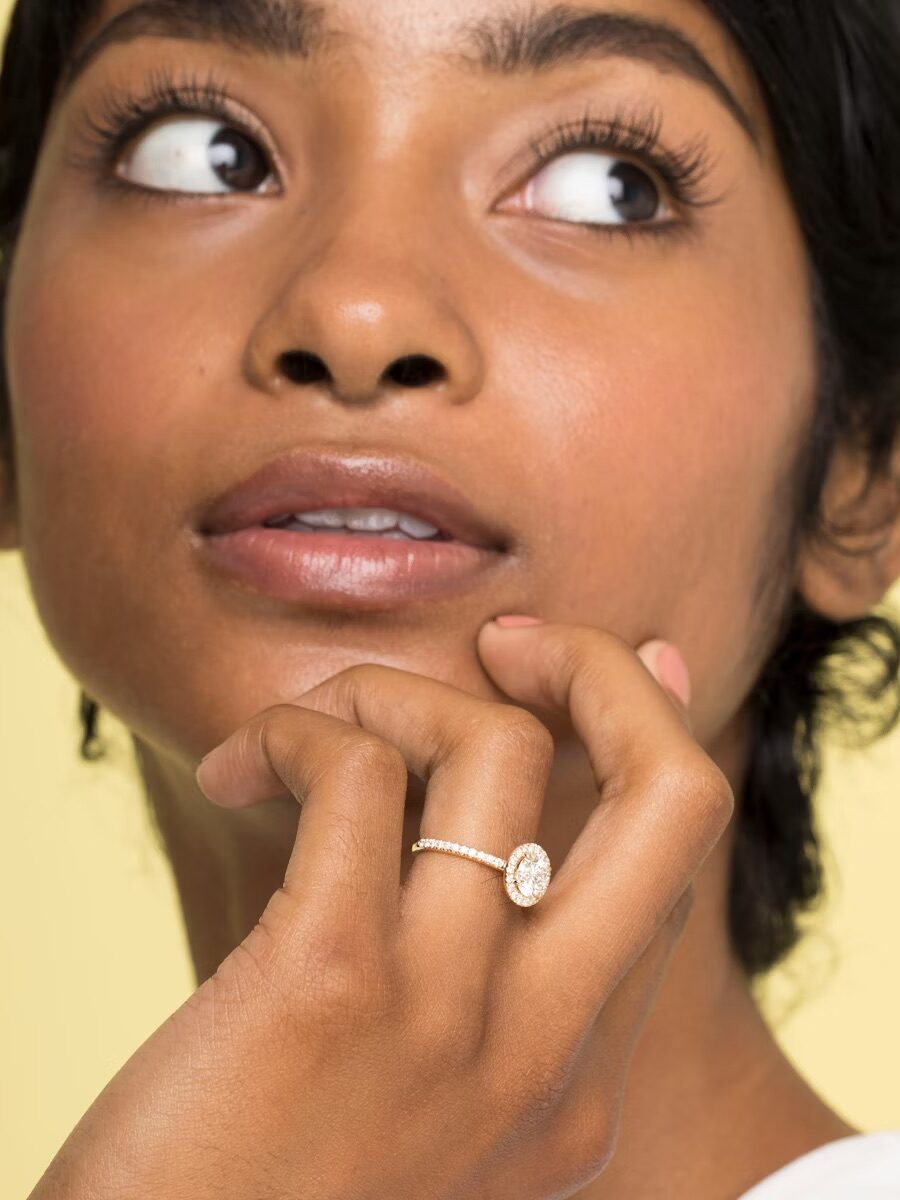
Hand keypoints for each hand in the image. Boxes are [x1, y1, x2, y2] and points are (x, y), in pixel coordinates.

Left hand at [31, 622, 732, 1199]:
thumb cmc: (266, 1190)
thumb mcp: (419, 1105)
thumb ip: (482, 982)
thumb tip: (504, 818)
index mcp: (573, 1083)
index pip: (669, 865)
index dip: (647, 734)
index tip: (585, 668)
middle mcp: (546, 1051)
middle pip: (676, 796)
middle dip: (606, 675)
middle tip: (512, 642)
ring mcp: (452, 1021)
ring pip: (492, 747)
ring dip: (391, 689)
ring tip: (309, 728)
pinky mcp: (331, 984)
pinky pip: (353, 772)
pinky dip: (297, 730)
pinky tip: (236, 770)